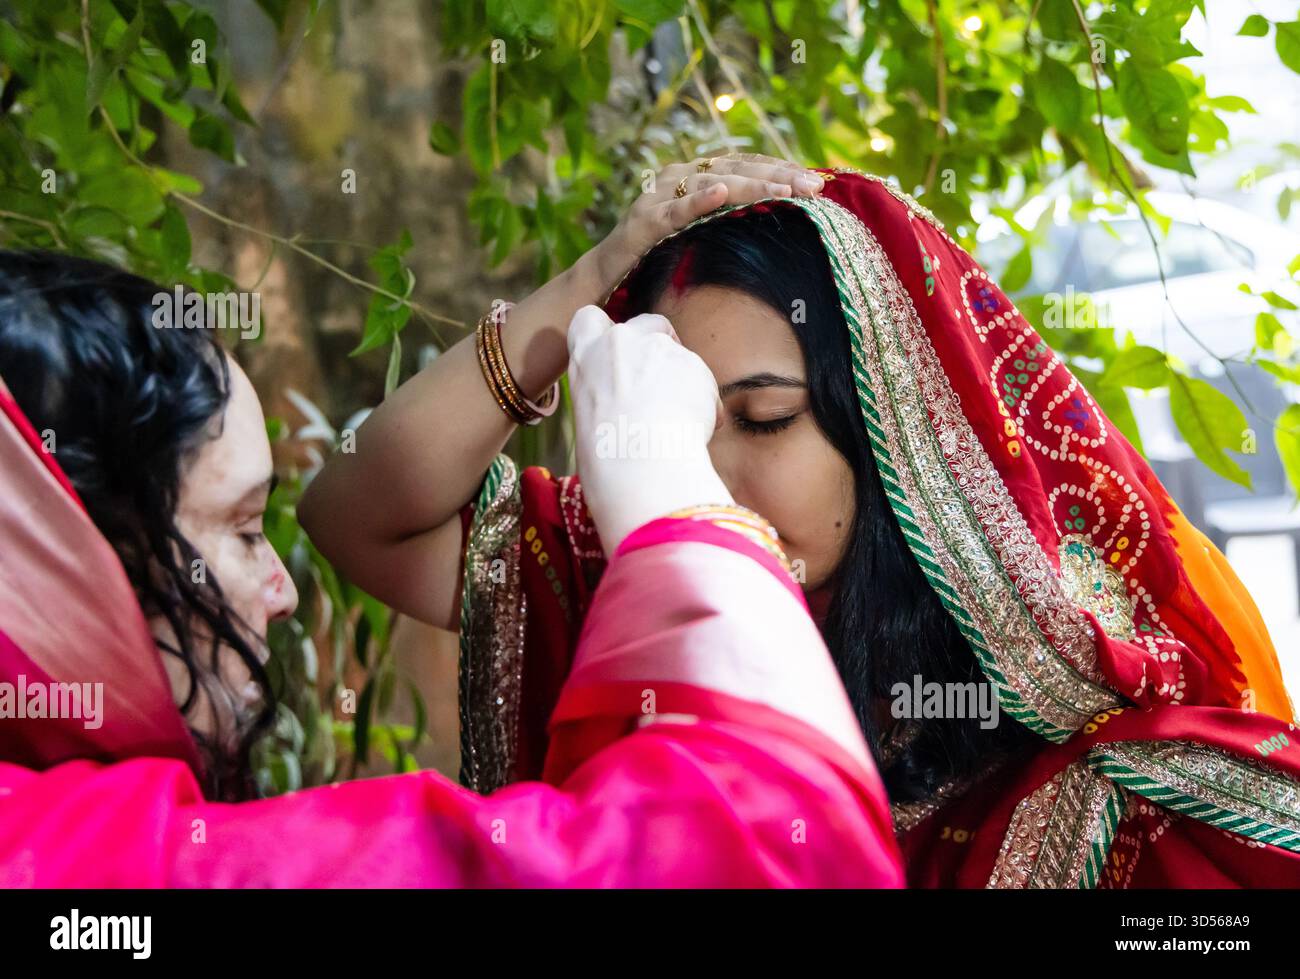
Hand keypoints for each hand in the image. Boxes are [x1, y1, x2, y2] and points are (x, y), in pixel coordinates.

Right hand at [566, 305, 733, 556]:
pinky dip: (704, 405)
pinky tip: (695, 433)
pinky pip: (704, 384)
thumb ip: (608, 395)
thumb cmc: (607, 459)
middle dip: (660, 343)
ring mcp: (659, 348)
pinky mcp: (694, 364)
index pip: (588, 320)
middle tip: (663, 381)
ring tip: (678, 426)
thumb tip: (631, 405)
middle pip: (648, 323)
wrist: (640, 467)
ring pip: (682, 356)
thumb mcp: (589, 419)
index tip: (618, 354)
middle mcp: (621, 341)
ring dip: (684, 382)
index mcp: (586, 357)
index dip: (605, 332)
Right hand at [590, 153, 824, 293]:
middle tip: (814, 186)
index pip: (745, 164)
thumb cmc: (657, 253)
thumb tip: (779, 212)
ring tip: (784, 189)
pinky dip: (698, 201)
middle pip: (736, 169)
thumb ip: (729, 215)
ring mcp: (659, 195)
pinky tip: (722, 194)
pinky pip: (675, 209)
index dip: (781, 168)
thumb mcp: (700, 230)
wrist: (607, 273)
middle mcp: (677, 176)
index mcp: (694, 175)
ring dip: (751, 185)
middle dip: (778, 176)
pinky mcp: (644, 221)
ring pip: (712, 185)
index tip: (817, 180)